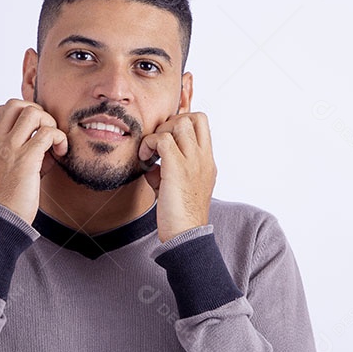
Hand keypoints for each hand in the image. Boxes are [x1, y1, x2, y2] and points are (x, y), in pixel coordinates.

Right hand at [0, 99, 67, 224]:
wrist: (2, 221)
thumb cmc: (7, 200)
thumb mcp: (3, 171)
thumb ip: (18, 152)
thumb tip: (45, 140)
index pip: (3, 109)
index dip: (24, 112)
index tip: (36, 130)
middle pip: (16, 104)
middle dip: (38, 112)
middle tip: (47, 132)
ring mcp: (9, 150)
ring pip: (33, 113)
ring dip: (49, 123)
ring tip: (54, 142)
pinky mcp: (26, 160)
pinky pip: (47, 134)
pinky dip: (59, 138)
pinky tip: (61, 152)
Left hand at [138, 112, 216, 242]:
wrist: (186, 235)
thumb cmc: (181, 215)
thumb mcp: (179, 187)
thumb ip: (168, 170)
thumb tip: (151, 164)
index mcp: (208, 161)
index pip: (202, 123)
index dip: (181, 123)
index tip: (165, 140)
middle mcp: (204, 158)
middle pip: (194, 116)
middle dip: (171, 123)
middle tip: (157, 144)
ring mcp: (193, 161)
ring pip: (180, 123)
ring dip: (159, 132)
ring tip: (150, 152)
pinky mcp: (177, 168)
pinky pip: (162, 140)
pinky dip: (149, 145)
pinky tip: (144, 160)